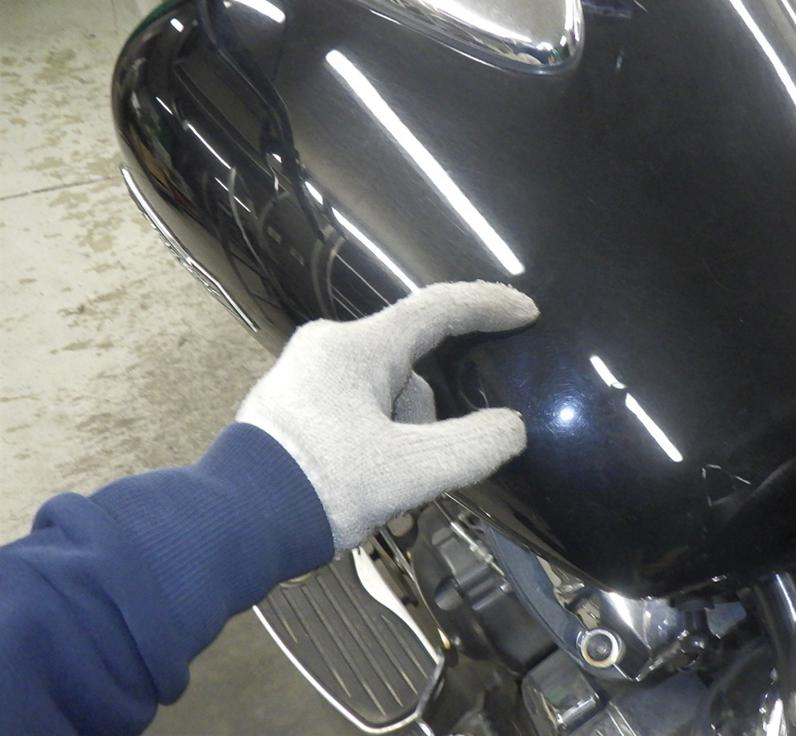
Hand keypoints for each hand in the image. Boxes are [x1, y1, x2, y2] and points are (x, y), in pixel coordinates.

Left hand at [237, 281, 538, 549]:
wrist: (233, 525)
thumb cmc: (320, 487)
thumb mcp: (410, 471)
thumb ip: (474, 446)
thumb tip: (510, 428)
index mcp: (356, 348)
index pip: (437, 309)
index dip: (487, 307)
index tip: (525, 312)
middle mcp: (328, 347)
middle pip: (412, 369)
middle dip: (425, 421)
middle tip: (412, 471)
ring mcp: (306, 375)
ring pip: (386, 395)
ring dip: (399, 437)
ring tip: (376, 486)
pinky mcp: (294, 403)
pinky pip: (358, 408)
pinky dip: (374, 440)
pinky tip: (359, 479)